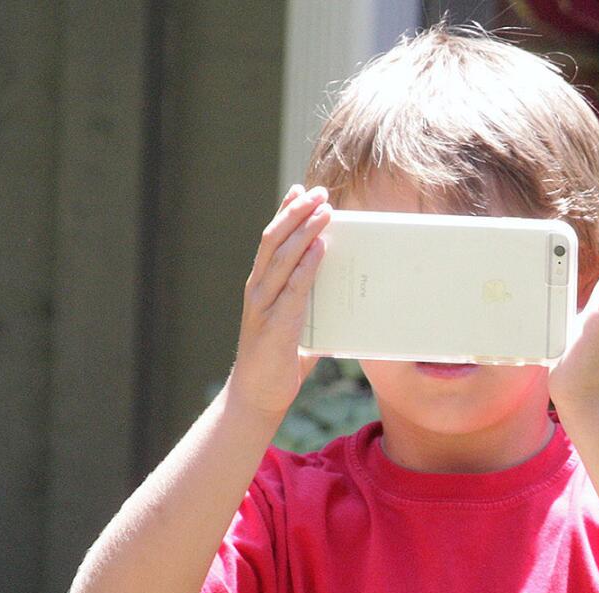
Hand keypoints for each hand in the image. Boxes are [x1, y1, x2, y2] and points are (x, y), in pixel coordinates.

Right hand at [227, 184, 332, 415]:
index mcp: (262, 286)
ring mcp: (263, 305)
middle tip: (319, 191)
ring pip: (282, 257)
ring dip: (304, 230)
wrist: (256, 397)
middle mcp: (258, 289)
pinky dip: (306, 266)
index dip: (284, 212)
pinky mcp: (274, 325)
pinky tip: (319, 248)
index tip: (300, 190)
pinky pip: (293, 288)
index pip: (272, 240)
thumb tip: (342, 302)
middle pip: (275, 240)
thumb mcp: (299, 327)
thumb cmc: (278, 362)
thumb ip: (312, 309)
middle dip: (297, 212)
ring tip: (324, 210)